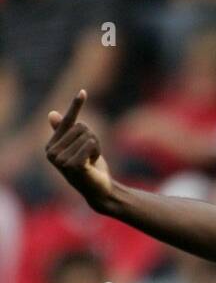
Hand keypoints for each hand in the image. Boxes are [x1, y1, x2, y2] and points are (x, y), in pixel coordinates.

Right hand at [46, 90, 112, 208]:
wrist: (99, 191)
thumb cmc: (89, 168)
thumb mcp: (78, 147)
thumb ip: (65, 131)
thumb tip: (51, 114)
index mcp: (50, 147)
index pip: (67, 121)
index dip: (76, 106)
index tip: (83, 91)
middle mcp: (51, 153)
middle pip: (80, 126)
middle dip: (92, 139)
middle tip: (90, 156)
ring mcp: (60, 160)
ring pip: (87, 134)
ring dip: (96, 147)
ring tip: (91, 161)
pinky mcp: (72, 165)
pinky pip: (90, 143)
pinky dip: (96, 151)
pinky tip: (92, 165)